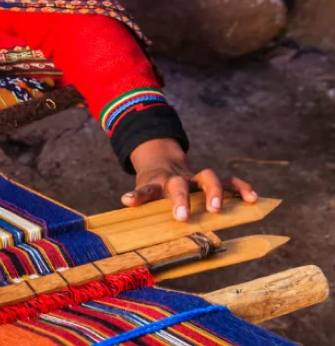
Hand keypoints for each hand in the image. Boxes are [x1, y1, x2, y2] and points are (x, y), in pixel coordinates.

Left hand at [123, 138, 257, 220]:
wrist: (161, 163)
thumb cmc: (154, 187)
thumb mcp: (144, 193)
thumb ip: (141, 201)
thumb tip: (126, 208)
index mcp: (156, 184)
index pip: (147, 190)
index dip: (138, 196)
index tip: (128, 201)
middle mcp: (177, 179)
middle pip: (179, 183)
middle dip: (181, 199)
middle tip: (182, 217)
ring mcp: (194, 179)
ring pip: (207, 177)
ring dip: (213, 192)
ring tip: (217, 209)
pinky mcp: (210, 181)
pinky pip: (229, 181)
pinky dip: (240, 188)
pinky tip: (252, 199)